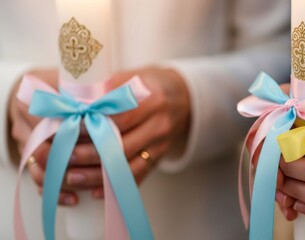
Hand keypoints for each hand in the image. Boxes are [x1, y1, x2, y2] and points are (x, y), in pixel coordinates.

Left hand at [69, 66, 190, 197]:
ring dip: (99, 175)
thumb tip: (73, 104)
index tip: (68, 129)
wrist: (182, 97)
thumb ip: (107, 89)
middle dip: (91, 154)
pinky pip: (138, 175)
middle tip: (65, 157)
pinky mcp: (160, 157)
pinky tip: (96, 191)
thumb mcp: (132, 77)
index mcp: (152, 99)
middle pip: (123, 145)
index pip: (119, 117)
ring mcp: (161, 144)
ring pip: (128, 166)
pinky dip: (117, 185)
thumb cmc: (150, 85)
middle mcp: (159, 124)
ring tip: (72, 177)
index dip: (92, 126)